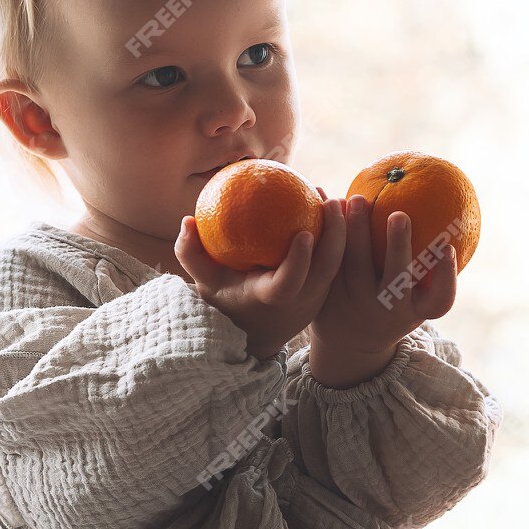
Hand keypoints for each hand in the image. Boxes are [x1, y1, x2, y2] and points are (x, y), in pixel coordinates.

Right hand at [174, 190, 347, 359]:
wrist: (258, 331)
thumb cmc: (228, 299)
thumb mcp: (205, 281)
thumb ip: (191, 253)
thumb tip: (187, 220)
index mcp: (271, 299)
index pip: (290, 284)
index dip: (300, 261)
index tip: (305, 232)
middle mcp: (300, 300)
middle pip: (327, 270)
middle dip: (336, 235)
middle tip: (329, 200)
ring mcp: (317, 296)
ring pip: (339, 264)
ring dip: (341, 230)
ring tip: (332, 197)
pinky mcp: (327, 290)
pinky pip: (338, 260)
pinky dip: (338, 235)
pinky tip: (331, 207)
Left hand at [307, 193, 457, 387]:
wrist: (349, 344)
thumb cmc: (394, 307)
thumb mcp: (415, 299)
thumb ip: (430, 270)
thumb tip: (451, 212)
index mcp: (415, 311)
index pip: (440, 299)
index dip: (446, 276)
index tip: (448, 247)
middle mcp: (388, 311)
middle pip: (395, 280)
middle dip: (398, 247)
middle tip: (399, 215)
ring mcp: (356, 306)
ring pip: (354, 266)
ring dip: (355, 231)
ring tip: (357, 200)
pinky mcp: (327, 297)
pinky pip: (328, 261)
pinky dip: (329, 232)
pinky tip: (329, 203)